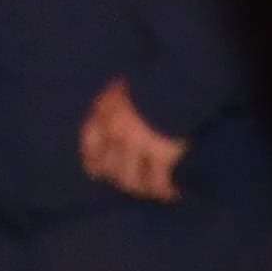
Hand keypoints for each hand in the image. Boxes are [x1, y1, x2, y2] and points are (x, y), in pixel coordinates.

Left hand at [78, 76, 187, 202]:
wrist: (181, 77)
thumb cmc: (157, 77)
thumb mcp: (130, 84)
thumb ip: (124, 101)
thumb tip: (130, 113)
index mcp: (106, 109)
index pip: (90, 143)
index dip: (93, 162)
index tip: (99, 173)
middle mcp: (115, 130)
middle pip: (110, 168)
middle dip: (121, 179)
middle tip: (136, 184)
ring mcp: (137, 145)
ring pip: (131, 181)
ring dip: (143, 189)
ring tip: (156, 192)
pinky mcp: (161, 155)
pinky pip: (158, 182)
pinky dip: (165, 191)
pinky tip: (174, 193)